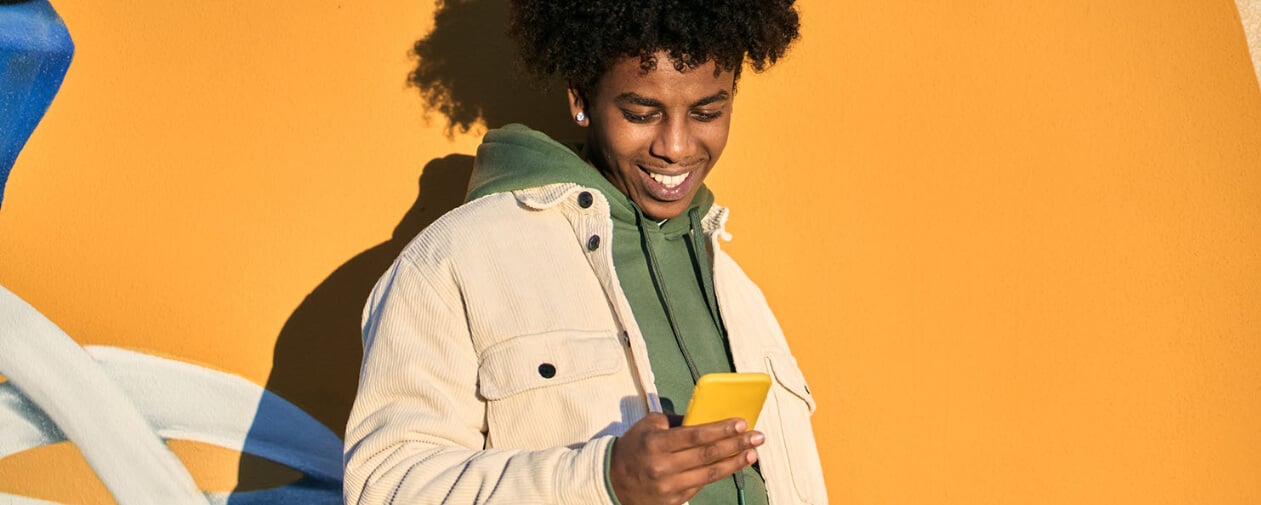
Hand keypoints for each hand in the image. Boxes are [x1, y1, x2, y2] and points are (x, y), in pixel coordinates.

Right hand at [609, 413, 763, 504]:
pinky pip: (701, 486)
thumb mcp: (648, 426)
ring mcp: (668, 488)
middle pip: (707, 455)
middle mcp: (662, 467)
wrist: (612, 482)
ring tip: (752, 453)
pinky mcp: (673, 502)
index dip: (721, 429)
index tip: (742, 423)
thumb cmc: (633, 448)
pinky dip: (718, 474)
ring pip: (710, 474)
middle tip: (757, 436)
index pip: (695, 435)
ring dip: (735, 462)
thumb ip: (676, 421)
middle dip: (736, 444)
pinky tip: (732, 464)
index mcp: (655, 443)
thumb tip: (708, 417)